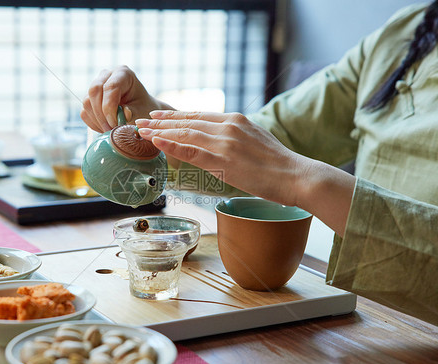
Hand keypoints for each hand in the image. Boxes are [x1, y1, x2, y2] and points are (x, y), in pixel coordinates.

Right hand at [81, 66, 172, 132]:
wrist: (140, 110)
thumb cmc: (143, 108)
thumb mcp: (143, 111)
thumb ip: (134, 112)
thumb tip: (124, 113)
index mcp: (123, 73)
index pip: (110, 87)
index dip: (110, 107)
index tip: (116, 124)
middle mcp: (106, 76)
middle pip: (94, 91)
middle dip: (102, 114)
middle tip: (111, 130)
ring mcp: (96, 86)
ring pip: (87, 103)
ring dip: (98, 121)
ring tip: (111, 131)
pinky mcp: (89, 99)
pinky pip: (84, 112)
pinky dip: (94, 124)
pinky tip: (106, 129)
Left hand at [135, 110, 355, 235]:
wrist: (296, 175)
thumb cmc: (278, 165)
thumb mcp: (255, 141)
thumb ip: (236, 138)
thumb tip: (221, 143)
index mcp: (236, 120)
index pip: (199, 115)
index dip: (177, 115)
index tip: (160, 116)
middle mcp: (228, 125)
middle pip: (188, 120)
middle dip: (162, 120)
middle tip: (142, 120)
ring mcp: (225, 140)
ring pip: (185, 132)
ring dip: (160, 131)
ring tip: (141, 130)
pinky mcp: (223, 158)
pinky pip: (190, 150)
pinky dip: (171, 144)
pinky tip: (156, 142)